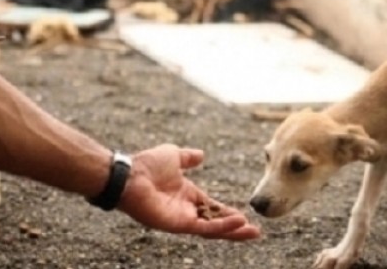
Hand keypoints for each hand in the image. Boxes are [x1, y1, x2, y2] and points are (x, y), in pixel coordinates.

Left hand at [117, 143, 260, 240]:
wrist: (130, 174)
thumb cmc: (147, 164)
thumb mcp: (174, 156)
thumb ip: (188, 158)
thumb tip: (201, 155)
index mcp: (186, 195)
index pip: (212, 208)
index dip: (228, 212)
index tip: (245, 216)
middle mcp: (186, 210)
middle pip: (216, 222)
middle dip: (235, 228)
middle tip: (255, 231)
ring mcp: (182, 219)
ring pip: (213, 229)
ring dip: (233, 230)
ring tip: (252, 232)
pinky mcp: (178, 224)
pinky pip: (204, 227)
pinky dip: (222, 226)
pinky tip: (238, 222)